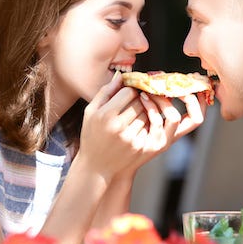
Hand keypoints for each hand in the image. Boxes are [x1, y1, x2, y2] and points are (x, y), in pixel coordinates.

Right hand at [78, 73, 205, 179]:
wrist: (96, 167)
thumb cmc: (92, 136)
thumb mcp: (91, 112)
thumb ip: (105, 92)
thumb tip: (121, 75)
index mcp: (105, 115)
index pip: (128, 92)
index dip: (130, 89)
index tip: (128, 92)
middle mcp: (118, 127)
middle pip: (141, 102)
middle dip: (141, 98)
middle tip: (138, 98)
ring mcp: (131, 138)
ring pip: (148, 114)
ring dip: (147, 110)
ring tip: (137, 112)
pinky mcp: (141, 147)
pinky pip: (151, 127)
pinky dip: (149, 123)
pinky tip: (140, 124)